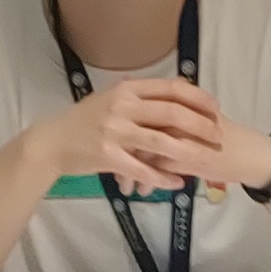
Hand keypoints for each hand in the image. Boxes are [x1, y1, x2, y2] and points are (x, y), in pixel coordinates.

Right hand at [51, 76, 231, 195]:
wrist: (52, 142)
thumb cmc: (83, 122)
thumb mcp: (109, 99)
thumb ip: (138, 97)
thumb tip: (171, 95)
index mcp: (126, 90)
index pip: (170, 88)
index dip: (197, 98)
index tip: (214, 108)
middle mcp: (122, 107)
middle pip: (172, 113)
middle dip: (201, 125)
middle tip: (218, 136)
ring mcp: (115, 132)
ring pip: (162, 142)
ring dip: (189, 152)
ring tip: (207, 160)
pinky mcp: (108, 156)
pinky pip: (142, 169)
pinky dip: (163, 177)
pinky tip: (178, 183)